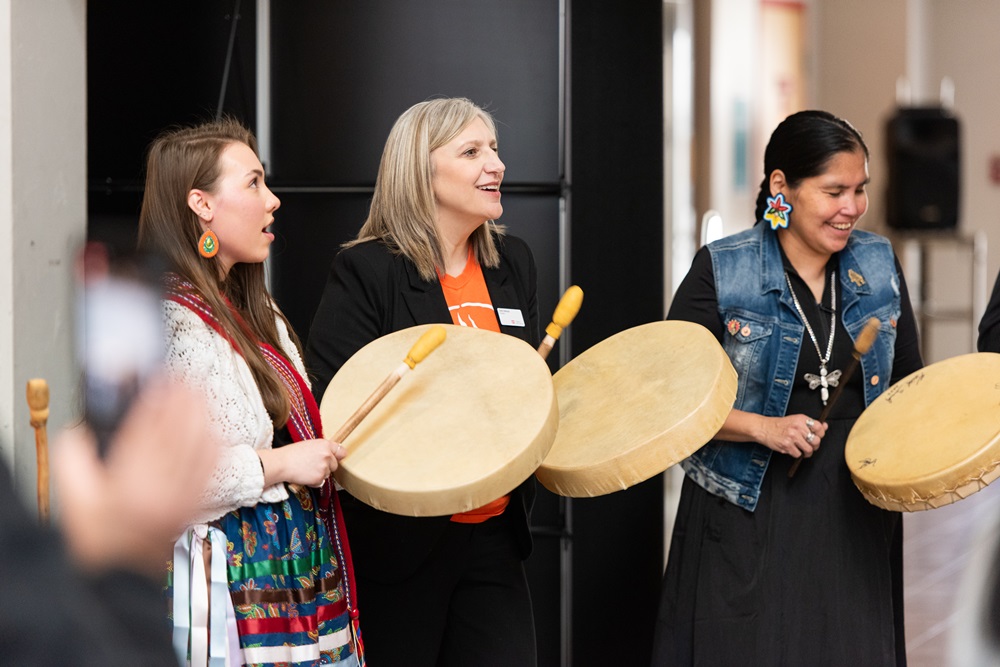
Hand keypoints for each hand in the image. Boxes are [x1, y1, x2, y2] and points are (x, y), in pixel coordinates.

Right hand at [53, 378, 217, 574]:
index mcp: (131, 484)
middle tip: (186, 377)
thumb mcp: (73, 495)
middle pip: (183, 432)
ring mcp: (184, 498)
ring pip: (203, 446)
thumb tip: (85, 427)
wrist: (118, 578)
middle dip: (186, 399)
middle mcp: (163, 489)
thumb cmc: (95, 539)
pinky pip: (213, 468)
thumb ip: (74, 456)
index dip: (158, 399)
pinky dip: (214, 442)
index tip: (161, 379)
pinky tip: (212, 428)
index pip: (150, 429)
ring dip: (204, 415)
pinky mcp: (196, 506)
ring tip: (200, 393)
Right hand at [258, 437, 344, 487]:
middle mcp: (327, 455)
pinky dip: (314, 481)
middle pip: (335, 465)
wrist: (282, 463)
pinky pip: (320, 482)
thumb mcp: (310, 445)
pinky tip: (305, 476)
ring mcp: (324, 467)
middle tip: (313, 465)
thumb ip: (322, 449)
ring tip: (306, 469)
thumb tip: (330, 455)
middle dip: (327, 467)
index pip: (342, 451)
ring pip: (328, 474)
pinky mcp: (319, 477)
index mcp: (325, 444)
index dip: (338, 456)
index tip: (336, 458)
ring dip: (320, 474)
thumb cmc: (292, 454)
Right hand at [757, 413, 827, 457]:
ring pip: (808, 450)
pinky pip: (798, 454)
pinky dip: (796, 454)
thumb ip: (810, 424)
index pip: (819, 428)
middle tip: (809, 446)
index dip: (820, 435)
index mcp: (801, 419)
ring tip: (801, 449)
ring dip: (806, 452)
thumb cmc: (780, 425)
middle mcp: (797, 427)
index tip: (816, 437)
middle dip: (814, 446)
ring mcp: (792, 436)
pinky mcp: (786, 445)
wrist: (763, 428)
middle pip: (816, 441)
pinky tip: (791, 449)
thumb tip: (825, 426)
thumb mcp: (796, 420)